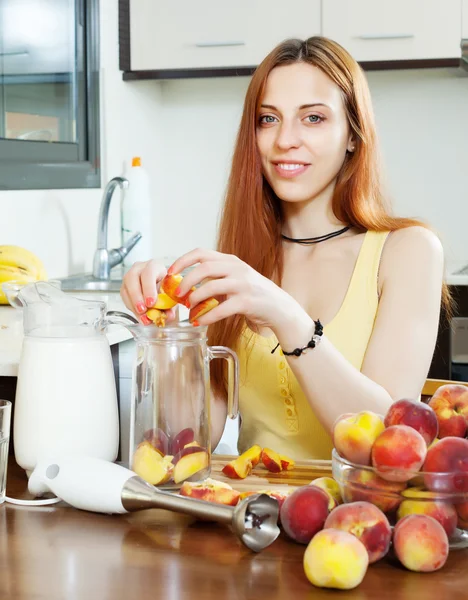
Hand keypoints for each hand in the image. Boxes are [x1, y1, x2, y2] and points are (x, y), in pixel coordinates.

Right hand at [121, 260, 176, 324]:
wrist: (162, 289)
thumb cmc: (167, 288)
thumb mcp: (171, 295)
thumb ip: (170, 305)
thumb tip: (168, 316)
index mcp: (154, 266)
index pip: (149, 273)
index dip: (149, 288)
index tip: (151, 303)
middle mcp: (140, 268)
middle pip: (132, 277)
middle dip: (137, 296)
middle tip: (143, 310)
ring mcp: (130, 277)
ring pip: (126, 288)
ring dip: (133, 304)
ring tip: (142, 315)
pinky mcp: (125, 287)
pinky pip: (124, 297)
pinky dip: (131, 307)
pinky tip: (139, 315)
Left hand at [168, 248, 308, 332]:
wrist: (279, 308)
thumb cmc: (254, 295)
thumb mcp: (235, 279)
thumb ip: (215, 278)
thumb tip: (187, 287)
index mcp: (231, 261)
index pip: (201, 253)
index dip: (182, 261)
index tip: (170, 273)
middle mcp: (237, 268)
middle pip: (204, 268)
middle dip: (186, 281)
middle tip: (177, 295)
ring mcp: (243, 284)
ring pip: (211, 287)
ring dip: (195, 299)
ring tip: (189, 310)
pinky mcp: (247, 302)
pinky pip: (221, 309)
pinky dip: (207, 317)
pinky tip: (200, 322)